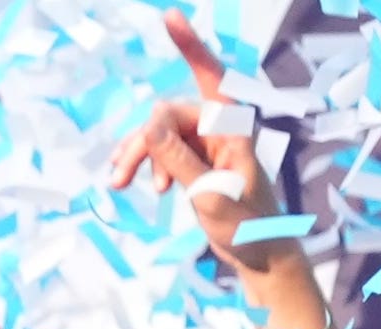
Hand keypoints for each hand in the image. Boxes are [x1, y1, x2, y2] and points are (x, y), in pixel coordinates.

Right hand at [111, 12, 286, 277]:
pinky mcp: (197, 162)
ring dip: (139, 156)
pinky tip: (143, 186)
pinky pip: (164, 152)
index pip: (210, 77)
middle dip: (142, 142)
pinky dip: (149, 166)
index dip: (190, 46)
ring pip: (161, 134)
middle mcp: (219, 129)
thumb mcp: (210, 195)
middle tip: (120, 178)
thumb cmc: (247, 226)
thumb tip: (149, 125)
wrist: (260, 253)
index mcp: (232, 129)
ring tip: (120, 184)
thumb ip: (179, 159)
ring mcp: (207, 145)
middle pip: (168, 116)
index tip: (169, 17)